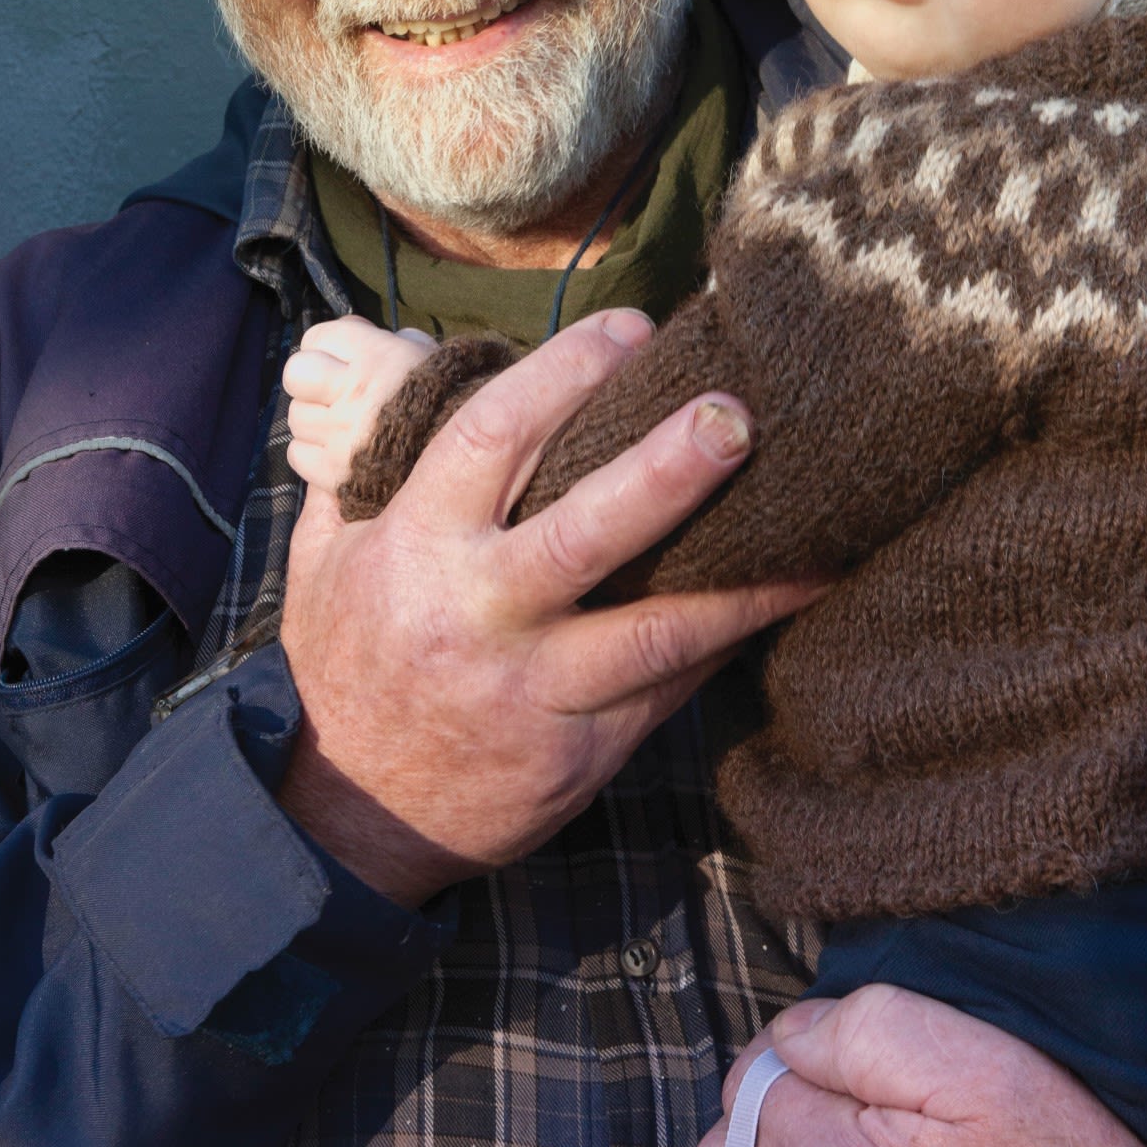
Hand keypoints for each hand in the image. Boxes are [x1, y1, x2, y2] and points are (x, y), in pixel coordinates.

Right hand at [277, 309, 822, 906]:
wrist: (349, 819)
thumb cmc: (347, 664)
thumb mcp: (327, 560)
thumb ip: (372, 465)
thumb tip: (419, 356)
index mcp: (416, 548)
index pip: (491, 438)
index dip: (563, 374)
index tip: (630, 327)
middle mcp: (479, 614)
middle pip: (586, 530)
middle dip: (667, 470)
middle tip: (738, 416)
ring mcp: (535, 687)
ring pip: (654, 627)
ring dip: (742, 579)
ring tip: (819, 531)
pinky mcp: (581, 748)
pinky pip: (670, 685)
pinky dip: (728, 639)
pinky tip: (785, 596)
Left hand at [283, 314, 436, 498]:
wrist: (466, 463)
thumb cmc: (447, 400)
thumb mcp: (426, 355)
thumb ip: (388, 339)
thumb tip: (353, 329)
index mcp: (377, 357)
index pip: (316, 337)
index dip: (326, 346)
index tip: (341, 358)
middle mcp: (354, 393)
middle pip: (297, 373)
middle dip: (311, 380)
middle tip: (331, 390)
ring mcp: (340, 435)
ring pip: (296, 416)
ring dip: (315, 418)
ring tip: (341, 424)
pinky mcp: (334, 473)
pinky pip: (299, 454)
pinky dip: (314, 452)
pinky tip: (338, 450)